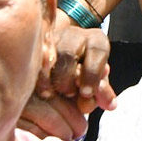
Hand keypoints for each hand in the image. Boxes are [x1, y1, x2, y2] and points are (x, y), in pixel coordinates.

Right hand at [19, 23, 114, 140]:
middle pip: (68, 54)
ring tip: (50, 95)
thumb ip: (102, 91)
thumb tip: (110, 105)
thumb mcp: (98, 80)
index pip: (97, 51)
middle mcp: (74, 35)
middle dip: (67, 78)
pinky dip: (35, 79)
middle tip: (68, 94)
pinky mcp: (34, 47)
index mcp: (96, 40)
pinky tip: (37, 92)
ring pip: (46, 56)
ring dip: (48, 79)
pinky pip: (31, 62)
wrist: (66, 57)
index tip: (86, 94)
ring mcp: (52, 39)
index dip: (92, 74)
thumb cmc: (86, 72)